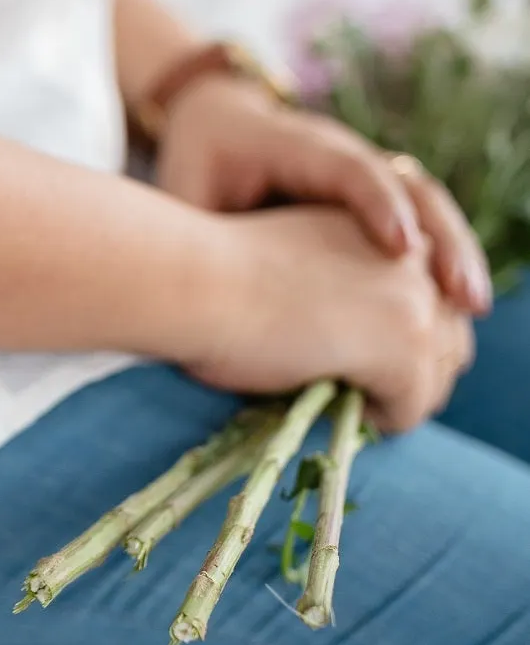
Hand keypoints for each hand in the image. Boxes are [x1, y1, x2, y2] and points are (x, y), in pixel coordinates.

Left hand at [156, 75, 493, 315]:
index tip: (401, 251)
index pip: (348, 168)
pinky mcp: (374, 196)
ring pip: (427, 201)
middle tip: (460, 295)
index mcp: (294, 145)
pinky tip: (456, 306)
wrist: (216, 122)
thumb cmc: (197, 165)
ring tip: (471, 304)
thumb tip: (207, 293)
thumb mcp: (186, 194)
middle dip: (440, 237)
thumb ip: (201, 232)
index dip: (377, 205)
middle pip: (408, 183)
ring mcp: (365, 170)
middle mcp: (343, 152)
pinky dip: (441, 257)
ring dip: (454, 251)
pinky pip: (422, 221)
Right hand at [194, 205, 475, 431]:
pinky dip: (382, 421)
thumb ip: (336, 287)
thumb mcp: (296, 268)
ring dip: (403, 398)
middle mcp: (410, 252)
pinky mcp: (404, 341)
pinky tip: (340, 411)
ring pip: (441, 372)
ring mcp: (414, 297)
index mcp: (381, 223)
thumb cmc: (215, 277)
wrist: (193, 279)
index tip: (362, 364)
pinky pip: (413, 406)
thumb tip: (353, 350)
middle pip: (451, 333)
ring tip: (356, 409)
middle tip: (369, 399)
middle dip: (416, 371)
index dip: (401, 336)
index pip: (430, 290)